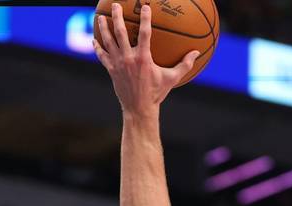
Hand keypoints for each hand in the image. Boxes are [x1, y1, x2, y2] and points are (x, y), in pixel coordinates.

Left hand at [93, 3, 199, 118]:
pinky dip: (98, 47)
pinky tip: (94, 40)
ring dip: (104, 28)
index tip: (145, 7)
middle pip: (120, 32)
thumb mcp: (172, 78)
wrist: (138, 109)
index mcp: (143, 58)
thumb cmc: (156, 93)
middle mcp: (128, 58)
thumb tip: (197, 53)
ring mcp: (118, 64)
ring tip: (100, 17)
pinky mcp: (111, 70)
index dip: (145, 18)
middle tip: (115, 5)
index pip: (144, 33)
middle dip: (117, 16)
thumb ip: (185, 65)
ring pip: (108, 41)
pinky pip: (102, 55)